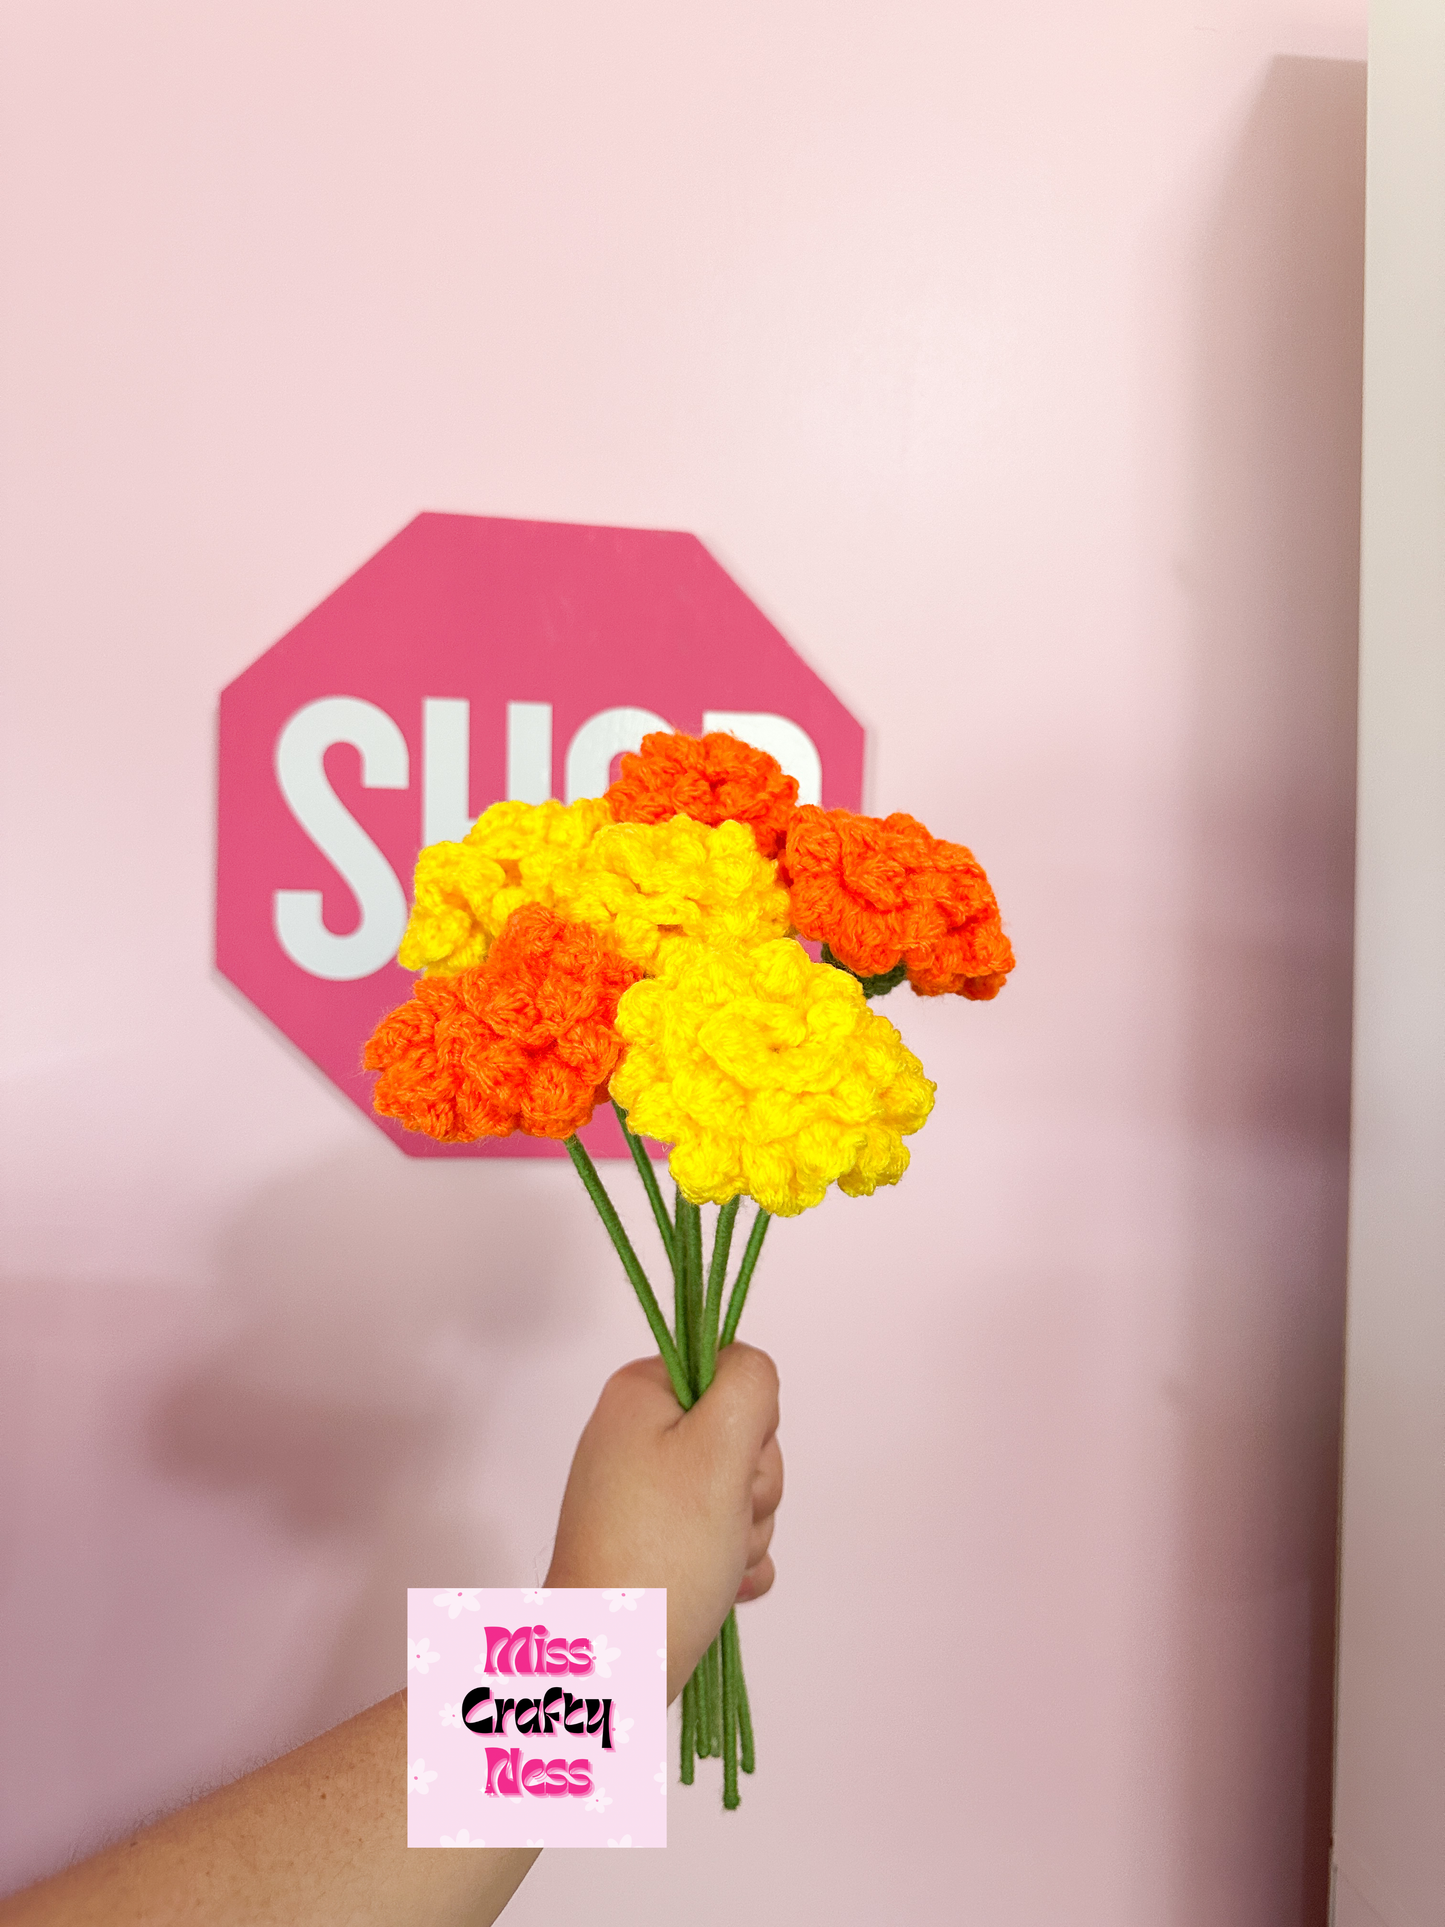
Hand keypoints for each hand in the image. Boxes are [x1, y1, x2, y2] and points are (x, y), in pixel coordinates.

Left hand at [545, 1343, 782, 1700]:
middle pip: (741, 1436)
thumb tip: (749, 1371)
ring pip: (740, 1491)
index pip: (731, 1374)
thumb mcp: (719, 1444)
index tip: (727, 1462)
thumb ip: (750, 1383)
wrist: (613, 1664)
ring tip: (715, 1562)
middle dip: (752, 1486)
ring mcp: (645, 1495)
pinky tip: (722, 1586)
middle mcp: (636, 1436)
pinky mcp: (656, 1545)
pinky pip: (725, 1536)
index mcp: (640, 1394)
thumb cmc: (663, 1550)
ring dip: (747, 1530)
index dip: (749, 1421)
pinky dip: (735, 1564)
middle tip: (723, 1520)